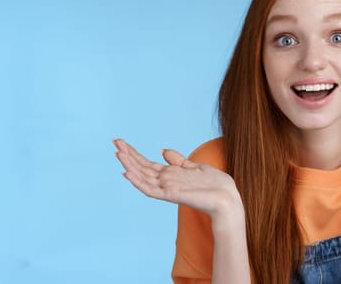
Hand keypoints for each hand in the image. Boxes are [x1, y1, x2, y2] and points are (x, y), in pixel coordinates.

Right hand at [113, 139, 241, 218]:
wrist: (227, 198)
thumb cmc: (214, 185)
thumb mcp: (194, 166)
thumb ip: (177, 160)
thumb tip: (163, 150)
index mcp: (170, 175)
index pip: (146, 163)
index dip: (134, 153)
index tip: (121, 142)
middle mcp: (165, 181)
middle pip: (141, 167)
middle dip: (128, 155)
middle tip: (114, 142)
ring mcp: (167, 189)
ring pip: (143, 177)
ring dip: (129, 165)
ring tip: (118, 153)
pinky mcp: (171, 195)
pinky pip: (150, 190)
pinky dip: (138, 182)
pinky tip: (128, 173)